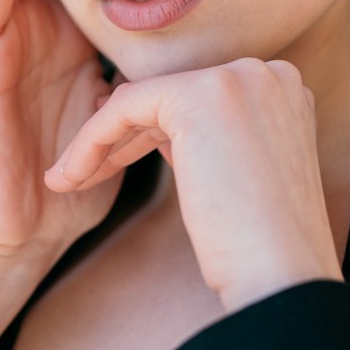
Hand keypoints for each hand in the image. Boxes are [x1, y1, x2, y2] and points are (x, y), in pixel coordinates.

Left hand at [44, 59, 342, 310]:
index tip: (113, 165)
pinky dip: (92, 139)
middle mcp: (267, 73)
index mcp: (284, 89)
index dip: (150, 133)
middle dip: (121, 136)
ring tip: (65, 180)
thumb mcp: (240, 176)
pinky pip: (126, 106)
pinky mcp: (201, 96)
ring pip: (144, 99)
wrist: (282, 277)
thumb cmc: (262, 246)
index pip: (199, 99)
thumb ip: (210, 141)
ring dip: (98, 141)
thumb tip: (155, 130)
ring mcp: (239, 79)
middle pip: (170, 96)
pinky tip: (71, 174)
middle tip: (80, 174)